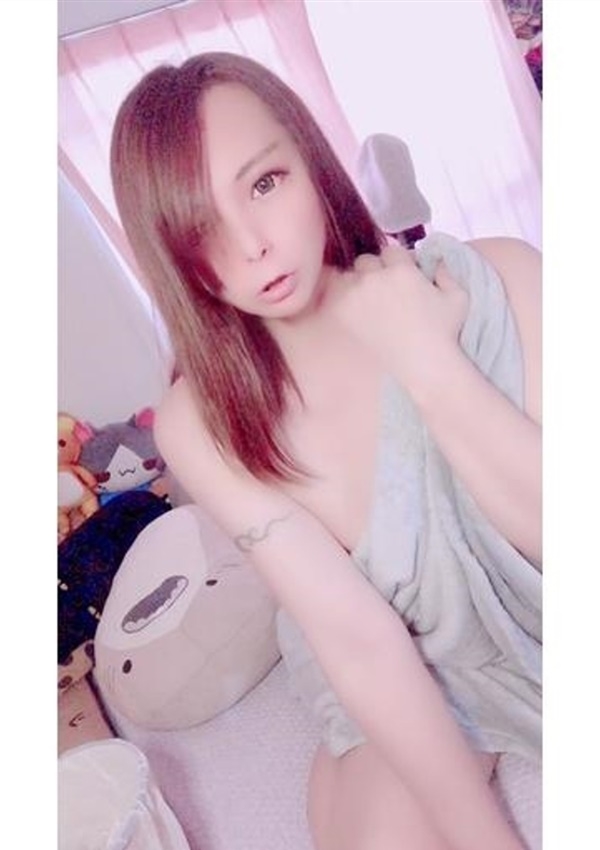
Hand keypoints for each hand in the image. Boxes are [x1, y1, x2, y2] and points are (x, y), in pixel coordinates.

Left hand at [336, 243, 468, 394]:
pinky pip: (333, 295)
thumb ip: (447, 271)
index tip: (402, 276)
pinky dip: (342, 300)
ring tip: (368, 301)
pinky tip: (354, 311)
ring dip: (357, 283)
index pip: (391, 251)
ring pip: (348, 276)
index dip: (397, 263)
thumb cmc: (444, 331)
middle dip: (375, 271)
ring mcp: (356, 295)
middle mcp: (376, 278)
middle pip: (366, 261)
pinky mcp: (344, 314)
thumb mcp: (458, 296)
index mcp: (402, 269)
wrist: (424, 363)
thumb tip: (436, 259)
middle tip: (384, 290)